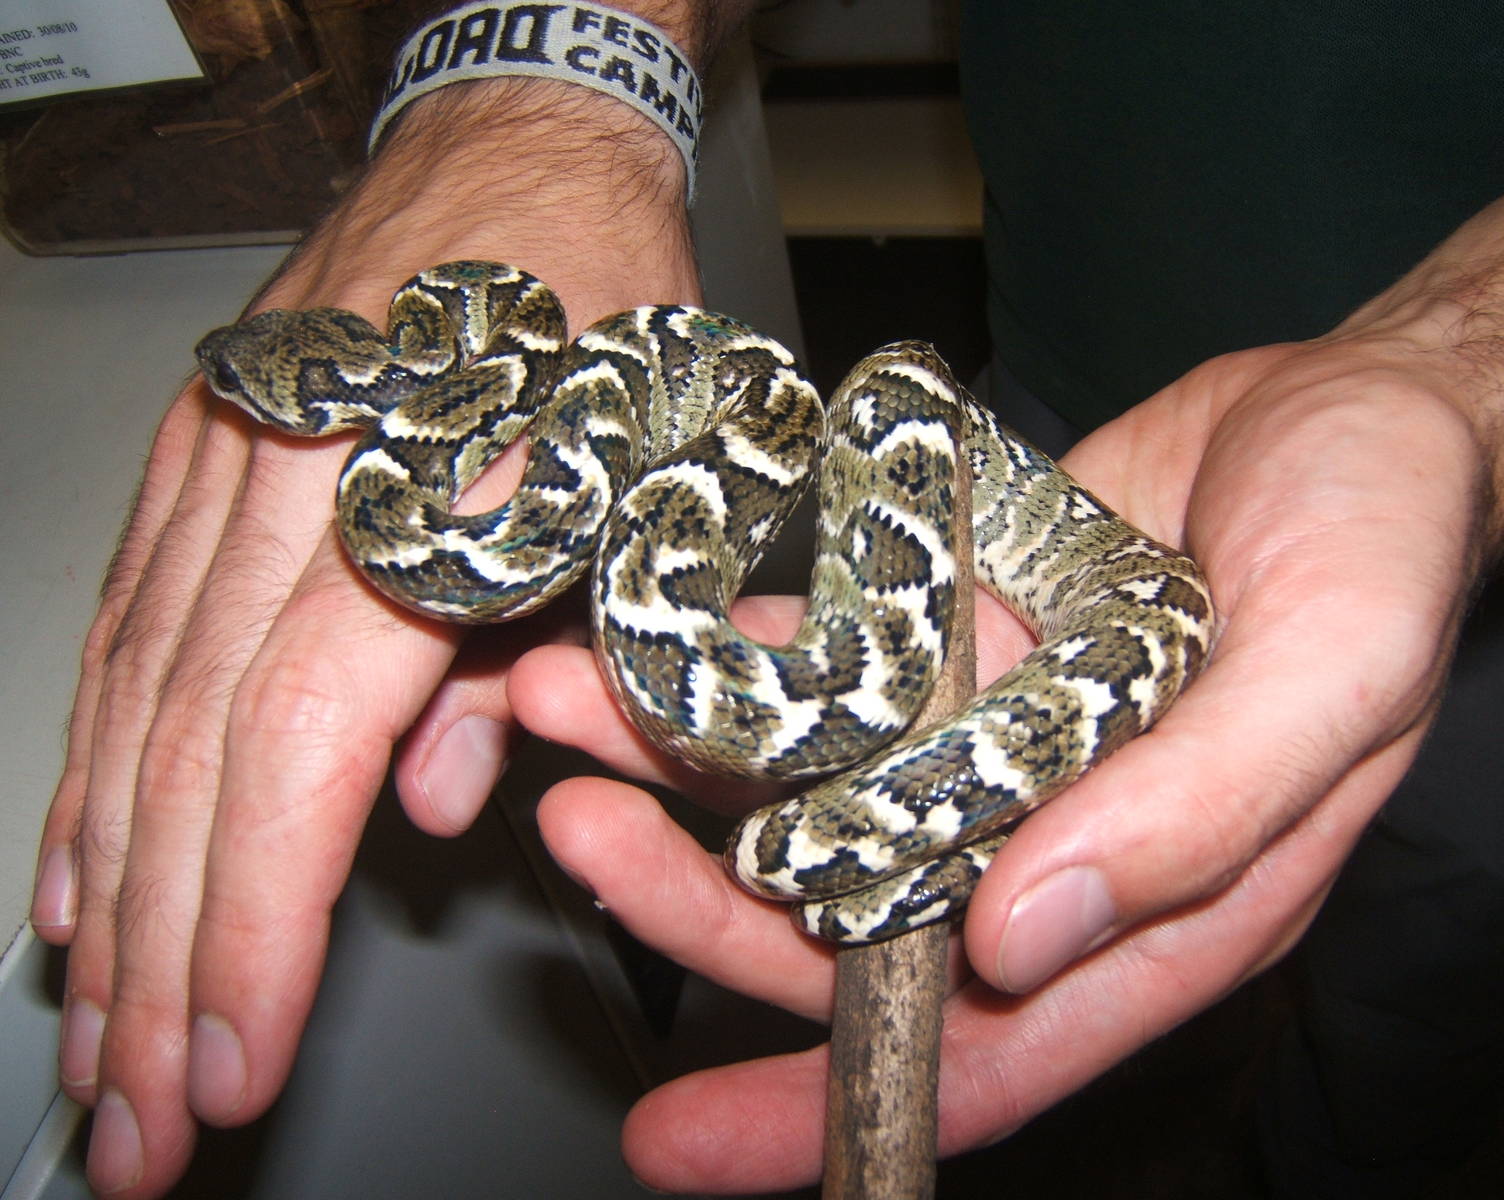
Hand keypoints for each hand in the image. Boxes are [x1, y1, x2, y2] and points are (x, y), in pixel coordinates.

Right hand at [29, 77, 697, 1198]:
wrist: (522, 151)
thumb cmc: (608, 308)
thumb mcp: (644, 478)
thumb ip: (542, 652)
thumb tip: (427, 796)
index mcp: (412, 500)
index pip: (298, 750)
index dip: (257, 921)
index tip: (230, 1059)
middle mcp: (287, 489)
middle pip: (195, 758)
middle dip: (161, 961)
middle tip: (132, 1120)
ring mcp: (223, 474)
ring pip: (136, 712)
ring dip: (111, 891)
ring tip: (95, 1038)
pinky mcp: (199, 465)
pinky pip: (125, 637)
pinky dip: (96, 769)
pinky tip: (77, 871)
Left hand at [510, 327, 1492, 1191]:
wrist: (1353, 399)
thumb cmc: (1385, 537)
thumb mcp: (1334, 674)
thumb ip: (1197, 815)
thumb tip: (1025, 939)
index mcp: (1149, 904)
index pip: (985, 1055)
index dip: (830, 1108)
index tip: (677, 1141)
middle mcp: (1049, 837)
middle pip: (854, 916)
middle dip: (705, 895)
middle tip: (582, 830)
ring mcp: (990, 733)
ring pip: (815, 780)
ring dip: (684, 756)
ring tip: (563, 698)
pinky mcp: (956, 634)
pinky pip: (831, 661)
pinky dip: (748, 649)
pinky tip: (659, 620)